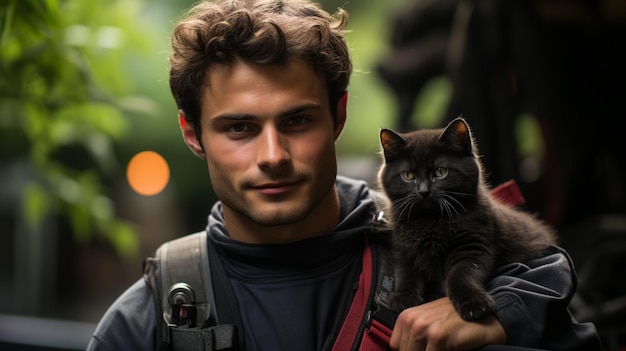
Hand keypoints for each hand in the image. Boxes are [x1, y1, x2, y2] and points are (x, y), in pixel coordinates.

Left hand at [389, 297, 505, 350]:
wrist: (486, 318)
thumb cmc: (459, 322)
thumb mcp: (430, 325)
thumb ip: (415, 338)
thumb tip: (404, 350)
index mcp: (407, 317)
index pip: (396, 346)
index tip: (423, 349)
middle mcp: (413, 320)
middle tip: (438, 348)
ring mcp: (425, 327)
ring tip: (444, 348)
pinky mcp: (439, 337)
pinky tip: (452, 349)